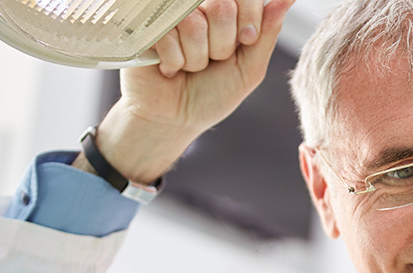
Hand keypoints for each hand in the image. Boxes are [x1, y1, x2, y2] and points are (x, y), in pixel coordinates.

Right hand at [80, 0, 294, 183]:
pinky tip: (168, 68)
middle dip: (222, 45)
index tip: (245, 41)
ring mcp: (170, 14)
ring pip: (194, 24)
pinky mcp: (145, 26)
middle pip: (222, 6)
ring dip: (195, 59)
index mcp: (226, 11)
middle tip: (212, 61)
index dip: (250, 18)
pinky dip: (173, 62)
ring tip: (188, 68)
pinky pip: (168, 35)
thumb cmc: (211, 95)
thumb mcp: (249, 69)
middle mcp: (198, 7)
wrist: (174, 121)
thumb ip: (267, 32)